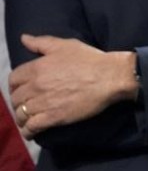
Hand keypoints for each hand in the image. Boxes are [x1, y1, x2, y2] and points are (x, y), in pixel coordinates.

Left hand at [8, 35, 136, 138]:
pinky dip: (28, 131)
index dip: (15, 85)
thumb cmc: (90, 59)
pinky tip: (31, 131)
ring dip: (22, 117)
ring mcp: (43, 103)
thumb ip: (42, 42)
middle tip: (26, 104)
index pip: (13, 79)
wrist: (110, 77)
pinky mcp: (52, 118)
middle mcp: (36, 86)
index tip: (21, 88)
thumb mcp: (66, 45)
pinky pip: (31, 127)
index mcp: (37, 67)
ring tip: (28, 119)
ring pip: (21, 114)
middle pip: (16, 98)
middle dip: (19, 102)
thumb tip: (24, 38)